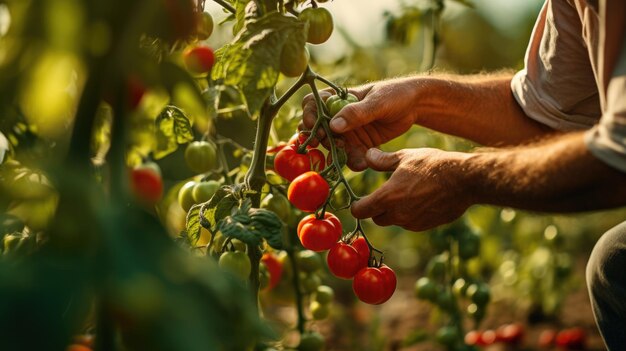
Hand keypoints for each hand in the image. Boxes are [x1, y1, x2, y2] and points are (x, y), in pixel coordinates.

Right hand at [301, 78, 419, 170]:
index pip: (313, 103)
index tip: (312, 127)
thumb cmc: (395, 95)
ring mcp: (349, 131)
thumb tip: (333, 125)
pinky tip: (362, 164)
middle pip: (318, 128)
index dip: (308, 115)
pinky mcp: (359, 144)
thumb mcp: (377, 102)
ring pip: (334, 145)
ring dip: (337, 154)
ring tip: (348, 158)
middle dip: (320, 138)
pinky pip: (351, 155)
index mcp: (339, 98)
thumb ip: (356, 113)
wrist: (415, 106)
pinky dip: (353, 161)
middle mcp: (339, 115)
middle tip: (328, 144)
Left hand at [350, 148, 473, 230]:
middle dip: (377, 209)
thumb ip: (382, 160)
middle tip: (385, 194)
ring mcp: (412, 222)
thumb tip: (368, 156)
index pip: (359, 211)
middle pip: (376, 218)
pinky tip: (421, 200)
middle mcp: (397, 214)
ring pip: (394, 221)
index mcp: (387, 197)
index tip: (360, 199)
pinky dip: (410, 215)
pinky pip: (410, 223)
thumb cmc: (433, 165)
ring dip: (395, 212)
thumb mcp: (405, 157)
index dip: (358, 205)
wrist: (464, 180)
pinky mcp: (425, 226)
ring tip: (407, 193)